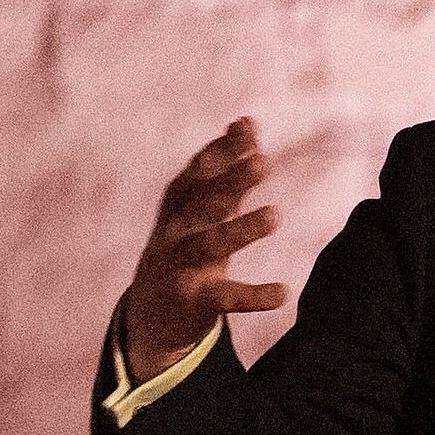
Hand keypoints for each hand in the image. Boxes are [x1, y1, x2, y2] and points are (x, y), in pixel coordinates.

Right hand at [119, 119, 286, 381]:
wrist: (153, 311)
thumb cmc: (186, 247)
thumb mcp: (202, 208)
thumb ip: (227, 171)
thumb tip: (246, 123)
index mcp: (179, 207)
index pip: (198, 173)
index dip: (221, 150)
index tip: (248, 129)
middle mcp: (175, 231)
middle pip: (203, 203)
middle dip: (231, 181)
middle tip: (264, 162)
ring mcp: (181, 265)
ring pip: (209, 245)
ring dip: (241, 230)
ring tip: (275, 215)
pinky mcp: (194, 301)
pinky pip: (225, 297)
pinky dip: (253, 295)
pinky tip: (282, 293)